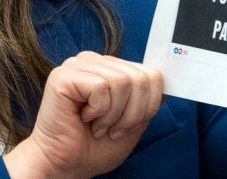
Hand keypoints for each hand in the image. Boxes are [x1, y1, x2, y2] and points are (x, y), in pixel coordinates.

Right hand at [3, 51, 162, 178]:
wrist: (65, 165)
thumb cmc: (93, 147)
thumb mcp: (132, 124)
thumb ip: (147, 103)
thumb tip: (164, 88)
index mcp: (109, 69)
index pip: (150, 73)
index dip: (148, 105)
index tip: (128, 125)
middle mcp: (93, 62)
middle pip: (140, 78)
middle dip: (132, 113)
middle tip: (112, 129)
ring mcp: (76, 65)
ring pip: (122, 82)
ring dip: (113, 115)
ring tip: (97, 125)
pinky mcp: (63, 76)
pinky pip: (101, 88)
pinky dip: (98, 111)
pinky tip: (83, 118)